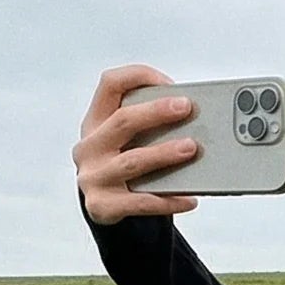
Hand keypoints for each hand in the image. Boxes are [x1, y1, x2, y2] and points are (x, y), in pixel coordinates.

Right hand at [73, 63, 201, 223]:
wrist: (103, 207)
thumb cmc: (122, 164)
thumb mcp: (124, 139)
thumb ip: (147, 125)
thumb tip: (194, 117)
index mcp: (95, 121)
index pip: (110, 84)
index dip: (139, 77)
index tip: (169, 83)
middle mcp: (90, 146)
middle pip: (122, 121)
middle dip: (156, 112)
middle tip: (186, 108)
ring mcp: (93, 177)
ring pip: (132, 161)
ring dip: (164, 153)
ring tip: (191, 148)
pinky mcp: (102, 206)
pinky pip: (140, 202)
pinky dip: (168, 200)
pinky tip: (189, 198)